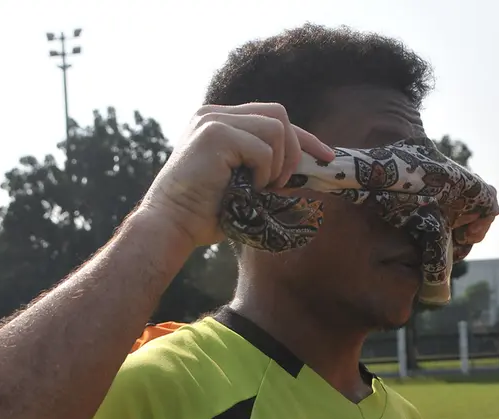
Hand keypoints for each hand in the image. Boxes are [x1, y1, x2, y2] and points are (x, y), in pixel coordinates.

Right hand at [139, 103, 334, 247]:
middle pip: (279, 114)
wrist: (172, 225)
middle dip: (296, 149)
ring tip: (261, 188)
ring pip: (276, 128)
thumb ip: (264, 166)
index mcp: (218, 121)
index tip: (326, 157)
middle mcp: (214, 114)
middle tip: (284, 183)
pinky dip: (264, 173)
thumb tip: (304, 167)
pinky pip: (264, 148)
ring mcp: (213, 120)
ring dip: (278, 164)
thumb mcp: (242, 183)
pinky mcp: (215, 133)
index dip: (303, 137)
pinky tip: (247, 188)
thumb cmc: (205, 213)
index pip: (271, 117)